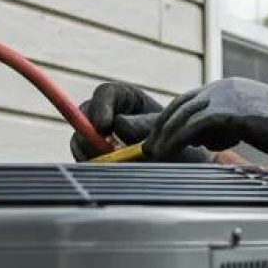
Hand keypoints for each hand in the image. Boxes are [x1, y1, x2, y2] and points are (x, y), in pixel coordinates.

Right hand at [69, 82, 211, 162]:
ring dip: (91, 155)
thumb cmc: (180, 140)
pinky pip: (85, 160)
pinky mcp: (97, 156)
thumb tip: (118, 125)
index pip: (105, 93)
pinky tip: (111, 174)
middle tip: (103, 154)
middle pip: (84, 117)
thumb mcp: (167, 131)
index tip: (105, 127)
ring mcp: (100, 136)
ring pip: (81, 141)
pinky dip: (93, 168)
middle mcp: (108, 114)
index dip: (100, 108)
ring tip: (113, 167)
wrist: (186, 164)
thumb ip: (144, 126)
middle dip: (89, 136)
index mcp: (127, 98)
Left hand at [144, 78, 267, 161]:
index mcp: (228, 88)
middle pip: (181, 105)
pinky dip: (177, 140)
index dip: (171, 119)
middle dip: (161, 127)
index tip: (158, 136)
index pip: (189, 101)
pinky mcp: (231, 111)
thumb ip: (227, 125)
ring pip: (183, 114)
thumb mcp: (250, 122)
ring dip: (164, 135)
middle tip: (146, 147)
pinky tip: (168, 152)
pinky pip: (194, 126)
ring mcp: (227, 97)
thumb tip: (206, 139)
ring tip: (152, 153)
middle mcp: (224, 88)